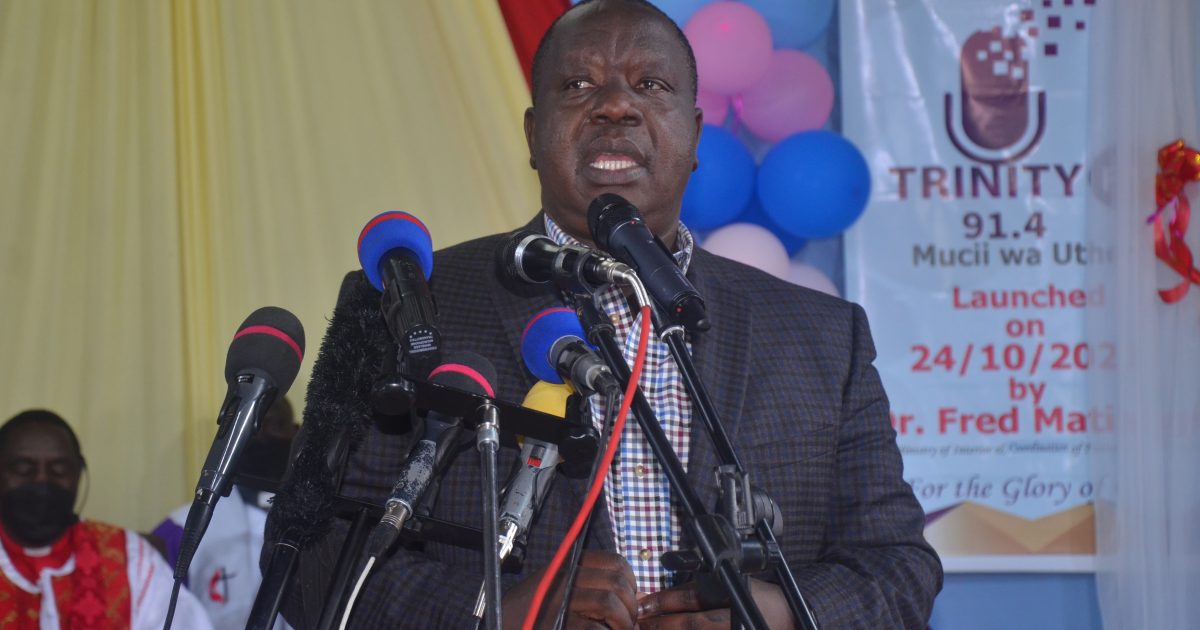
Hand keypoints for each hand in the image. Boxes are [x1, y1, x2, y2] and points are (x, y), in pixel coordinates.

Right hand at [501, 550, 638, 628]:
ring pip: (608, 602)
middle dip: (631, 604)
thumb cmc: (534, 609)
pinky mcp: (559, 624)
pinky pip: (594, 628)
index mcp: (568, 565)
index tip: (631, 597)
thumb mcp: (561, 587)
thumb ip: (593, 586)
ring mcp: (561, 602)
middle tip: (630, 621)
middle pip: (615, 581)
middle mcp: (565, 578)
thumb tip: (637, 596)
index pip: (613, 561)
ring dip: (624, 621)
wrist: (502, 621)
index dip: (631, 580)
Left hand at [637, 577, 795, 629]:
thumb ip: (705, 585)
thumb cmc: (760, 598)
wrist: (788, 619)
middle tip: (638, 623)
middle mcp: (732, 617)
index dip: (665, 600)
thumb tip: (665, 594)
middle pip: (690, 623)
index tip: (643, 603)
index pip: (692, 597)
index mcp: (731, 595)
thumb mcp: (735, 582)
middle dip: (661, 623)